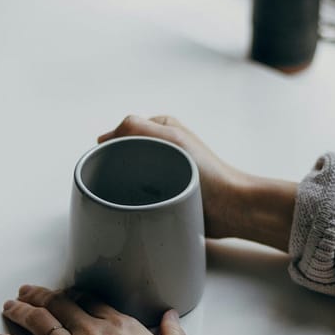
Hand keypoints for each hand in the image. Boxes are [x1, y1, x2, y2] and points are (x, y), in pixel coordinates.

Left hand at [0, 285, 193, 334]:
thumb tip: (171, 317)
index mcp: (120, 327)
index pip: (90, 302)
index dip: (73, 295)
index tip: (65, 293)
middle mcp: (90, 334)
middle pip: (59, 306)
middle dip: (40, 296)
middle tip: (27, 290)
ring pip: (38, 324)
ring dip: (21, 312)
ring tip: (10, 306)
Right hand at [99, 115, 248, 238]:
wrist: (229, 207)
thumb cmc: (208, 172)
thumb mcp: (171, 138)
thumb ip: (137, 127)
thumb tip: (106, 137)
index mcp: (162, 129)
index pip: (123, 132)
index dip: (111, 146)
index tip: (105, 161)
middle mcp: (162, 148)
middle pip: (124, 155)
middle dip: (115, 167)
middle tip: (113, 181)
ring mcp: (163, 172)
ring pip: (129, 176)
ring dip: (124, 186)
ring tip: (126, 195)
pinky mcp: (165, 194)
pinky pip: (140, 195)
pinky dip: (134, 200)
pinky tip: (134, 206)